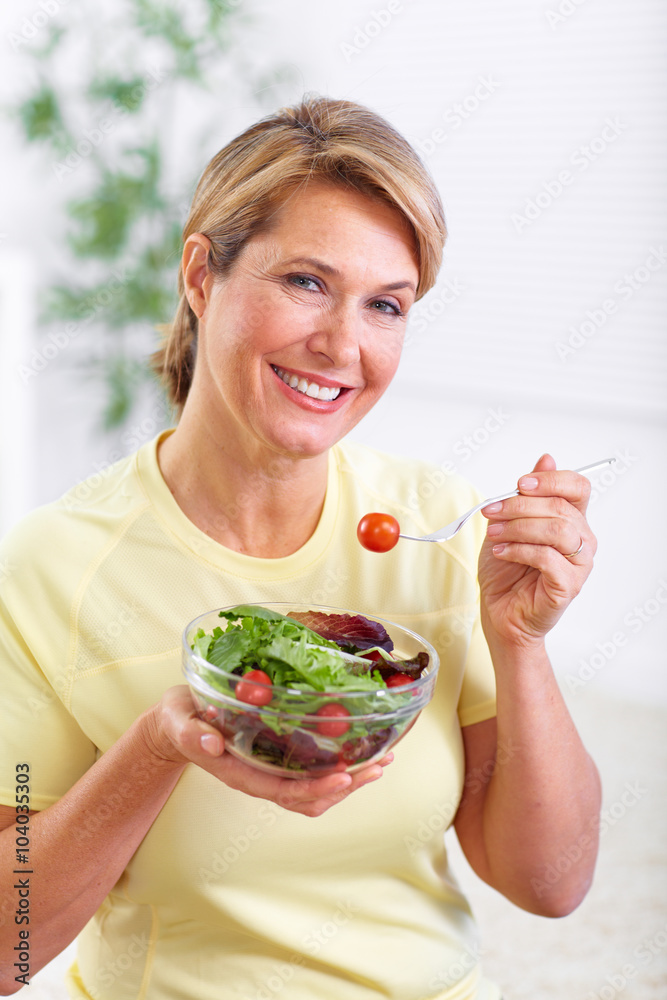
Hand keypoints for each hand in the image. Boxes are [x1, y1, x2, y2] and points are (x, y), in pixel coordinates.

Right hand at [143, 685, 392, 817]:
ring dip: (350, 782)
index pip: (282, 790)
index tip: (344, 777)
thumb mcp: (178, 721)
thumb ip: (190, 734)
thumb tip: (210, 744)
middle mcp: (259, 777)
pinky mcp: (277, 760)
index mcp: (238, 772)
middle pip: (307, 797)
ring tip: (382, 762)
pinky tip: (361, 753)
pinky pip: (312, 775)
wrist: (178, 723)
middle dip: (345, 787)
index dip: (315, 787)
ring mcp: (270, 772)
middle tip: (378, 766)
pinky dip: (340, 769)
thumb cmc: (180, 719)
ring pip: (315, 791)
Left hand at [477, 453, 595, 648]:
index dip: (550, 480)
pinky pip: (547, 557)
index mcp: (572, 520)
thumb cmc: (506, 571)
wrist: (500, 612)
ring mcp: (578, 564)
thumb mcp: (508, 524)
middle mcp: (582, 540)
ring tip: (494, 534)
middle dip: (519, 505)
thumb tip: (545, 458)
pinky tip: (501, 552)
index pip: (578, 487)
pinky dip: (519, 550)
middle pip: (561, 507)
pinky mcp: (568, 585)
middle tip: (491, 511)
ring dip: (518, 527)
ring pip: (557, 530)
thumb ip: (526, 495)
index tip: (519, 483)